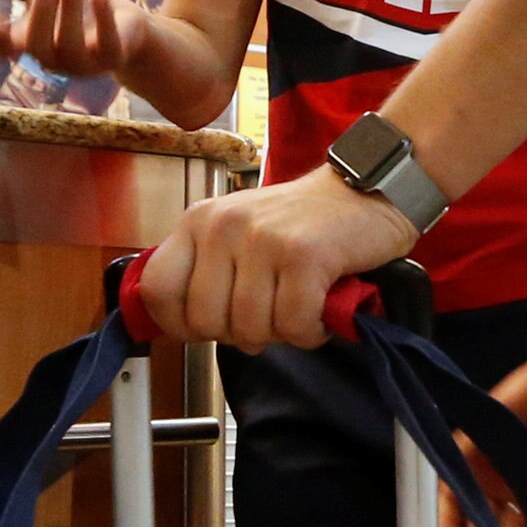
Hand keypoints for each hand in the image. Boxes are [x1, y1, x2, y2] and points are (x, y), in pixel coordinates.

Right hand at [0, 0, 132, 78]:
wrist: (127, 24)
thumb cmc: (74, 5)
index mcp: (28, 42)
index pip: (4, 46)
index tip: (1, 6)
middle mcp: (51, 56)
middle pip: (36, 45)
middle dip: (41, 11)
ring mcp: (81, 62)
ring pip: (68, 45)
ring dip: (69, 10)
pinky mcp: (112, 58)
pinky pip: (105, 47)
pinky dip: (103, 21)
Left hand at [136, 170, 419, 349]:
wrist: (368, 191)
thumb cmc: (304, 224)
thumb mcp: (240, 234)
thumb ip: (208, 271)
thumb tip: (185, 328)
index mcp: (201, 221)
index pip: (158, 288)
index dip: (179, 323)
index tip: (207, 329)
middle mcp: (224, 225)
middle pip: (205, 321)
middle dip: (240, 334)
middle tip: (270, 317)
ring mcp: (263, 239)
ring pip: (251, 329)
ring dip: (282, 334)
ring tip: (300, 309)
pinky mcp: (304, 256)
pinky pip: (293, 325)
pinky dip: (310, 332)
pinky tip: (320, 313)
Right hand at [437, 361, 526, 526]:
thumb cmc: (522, 398)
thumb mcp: (487, 421)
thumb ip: (469, 452)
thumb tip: (453, 484)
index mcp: (466, 459)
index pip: (450, 495)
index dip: (446, 520)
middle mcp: (487, 479)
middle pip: (479, 516)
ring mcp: (515, 488)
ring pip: (507, 522)